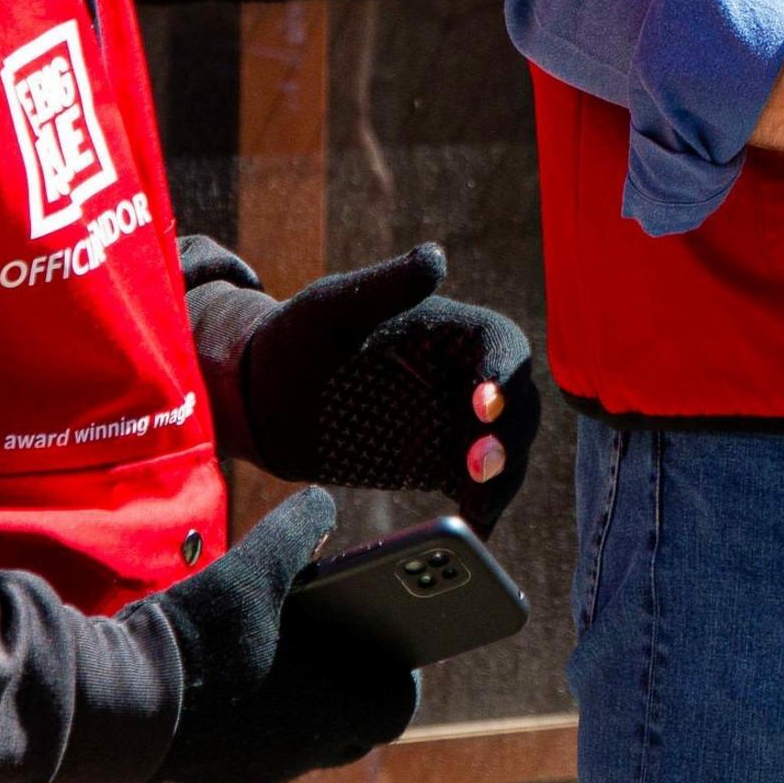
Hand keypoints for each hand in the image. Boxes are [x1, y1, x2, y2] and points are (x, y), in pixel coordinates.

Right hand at [124, 489, 421, 782]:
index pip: (396, 703)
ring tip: (280, 649)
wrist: (110, 703)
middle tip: (333, 638)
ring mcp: (258, 775)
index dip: (396, 668)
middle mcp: (303, 753)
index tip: (383, 634)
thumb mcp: (254, 566)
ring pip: (300, 739)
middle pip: (351, 725)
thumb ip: (300, 528)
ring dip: (299, 700)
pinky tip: (231, 678)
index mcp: (334, 710)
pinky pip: (255, 751)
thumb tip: (321, 505)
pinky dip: (256, 718)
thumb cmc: (197, 636)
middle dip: (347, 682)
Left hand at [223, 246, 540, 533]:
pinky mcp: (441, 463)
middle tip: (478, 464)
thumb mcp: (334, 308)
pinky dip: (486, 505)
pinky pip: (479, 486)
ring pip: (508, 446)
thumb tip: (435, 258)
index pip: (499, 345)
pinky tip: (474, 525)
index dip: (502, 373)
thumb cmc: (297, 339)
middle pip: (518, 401)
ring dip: (504, 474)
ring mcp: (456, 422)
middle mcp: (463, 374)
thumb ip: (385, 287)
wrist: (266, 399)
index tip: (482, 403)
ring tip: (476, 499)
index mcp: (449, 329)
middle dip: (510, 433)